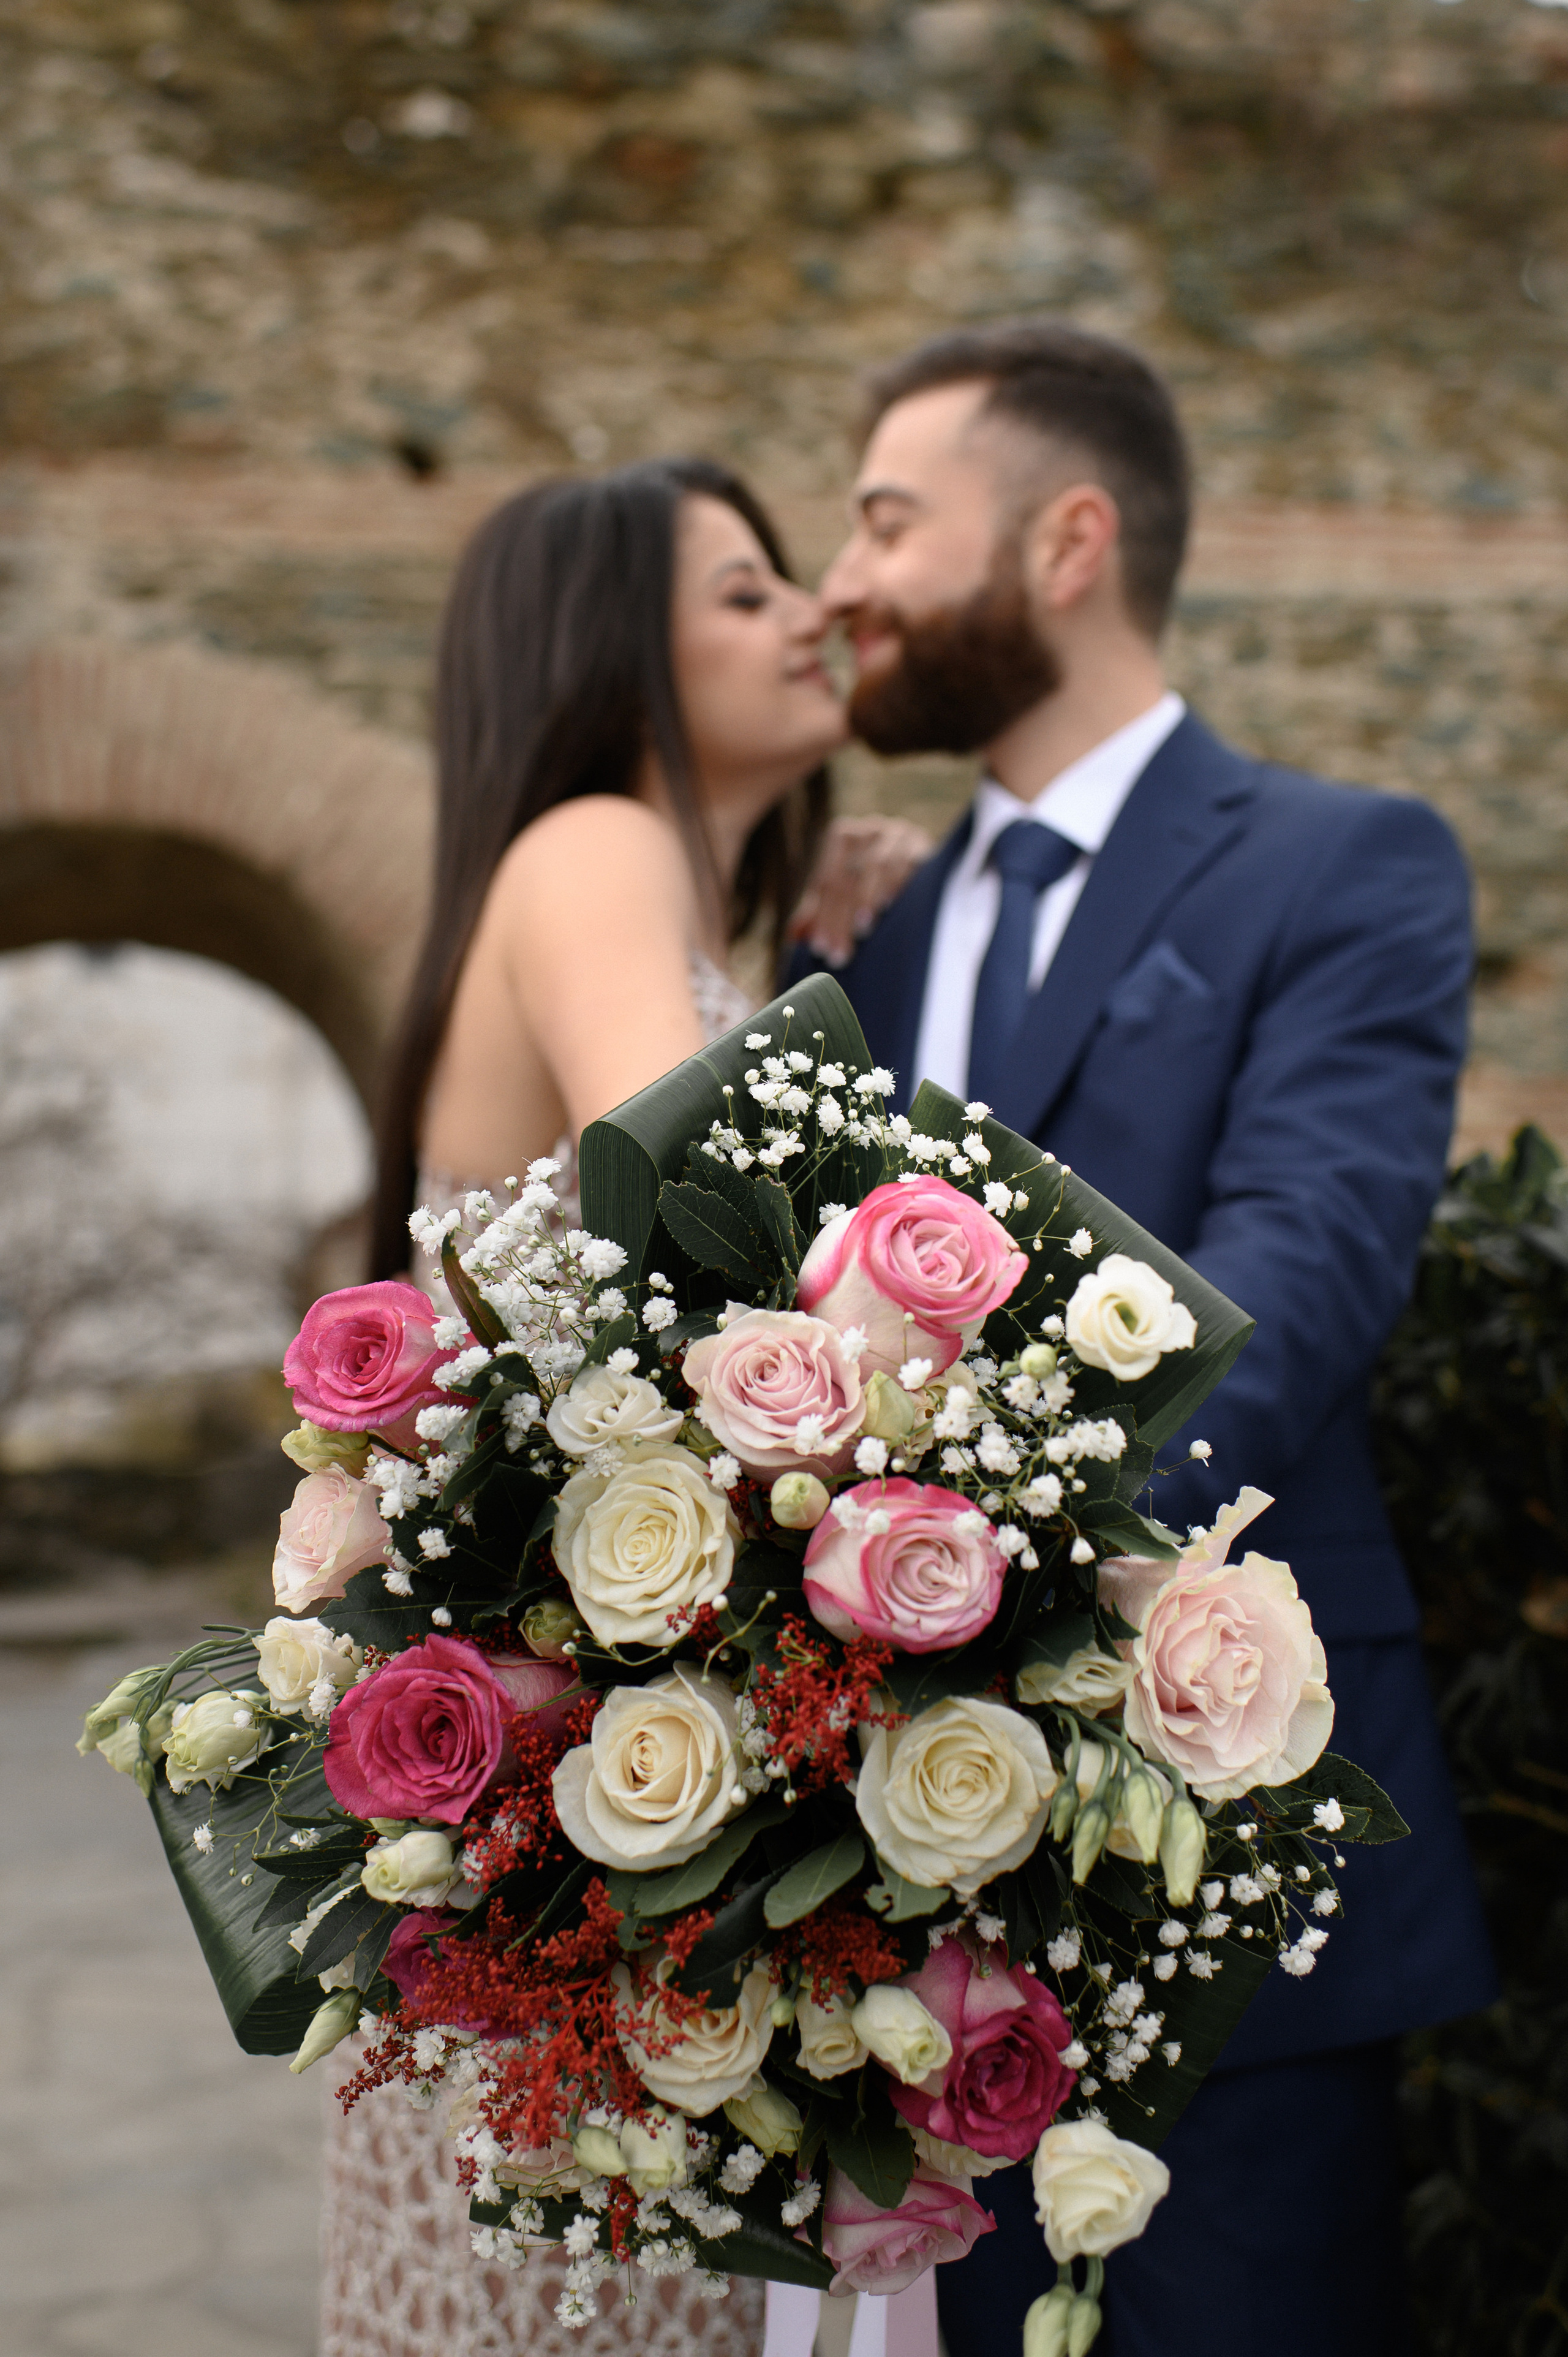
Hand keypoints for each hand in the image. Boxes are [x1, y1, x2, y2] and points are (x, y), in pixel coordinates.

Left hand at [788, 814, 932, 966]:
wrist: (925, 863)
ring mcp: (897, 834)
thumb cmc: (876, 882)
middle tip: (839, 953)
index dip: (822, 916)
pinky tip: (889, 905)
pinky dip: (896, 884)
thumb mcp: (845, 894)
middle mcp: (869, 830)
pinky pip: (907, 863)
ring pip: (876, 867)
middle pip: (849, 877)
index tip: (821, 948)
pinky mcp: (922, 843)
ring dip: (867, 900)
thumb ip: (820, 910)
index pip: (828, 881)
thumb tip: (794, 935)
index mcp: (843, 837)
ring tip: (861, 931)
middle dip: (841, 918)